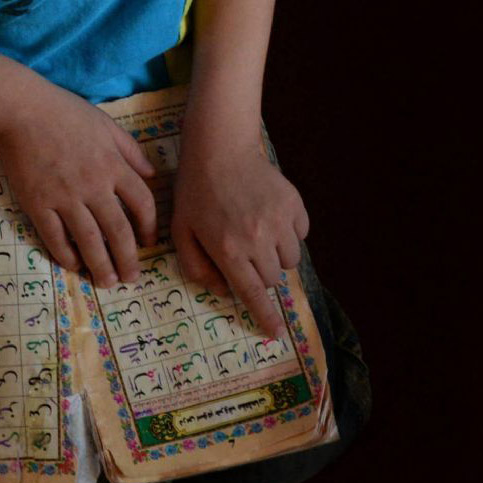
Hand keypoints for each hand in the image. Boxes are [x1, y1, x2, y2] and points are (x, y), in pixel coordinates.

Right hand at [0, 83, 157, 286]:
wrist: (22, 110)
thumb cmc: (66, 113)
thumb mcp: (107, 125)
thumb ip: (131, 151)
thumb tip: (153, 175)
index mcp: (113, 165)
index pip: (141, 204)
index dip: (149, 227)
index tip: (148, 243)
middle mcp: (93, 185)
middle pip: (118, 231)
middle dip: (128, 259)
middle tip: (132, 279)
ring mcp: (64, 197)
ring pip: (89, 240)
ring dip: (101, 265)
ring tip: (107, 282)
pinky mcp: (38, 203)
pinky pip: (55, 237)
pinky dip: (66, 255)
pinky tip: (74, 265)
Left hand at [170, 133, 306, 338]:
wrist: (220, 148)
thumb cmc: (196, 192)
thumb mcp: (181, 232)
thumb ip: (197, 267)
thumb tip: (223, 290)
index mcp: (228, 249)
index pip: (253, 293)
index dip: (266, 316)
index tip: (277, 334)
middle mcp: (257, 238)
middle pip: (272, 278)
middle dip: (260, 274)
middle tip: (245, 253)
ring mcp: (279, 220)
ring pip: (290, 260)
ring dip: (276, 256)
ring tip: (258, 234)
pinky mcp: (293, 204)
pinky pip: (301, 234)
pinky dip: (290, 233)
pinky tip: (269, 216)